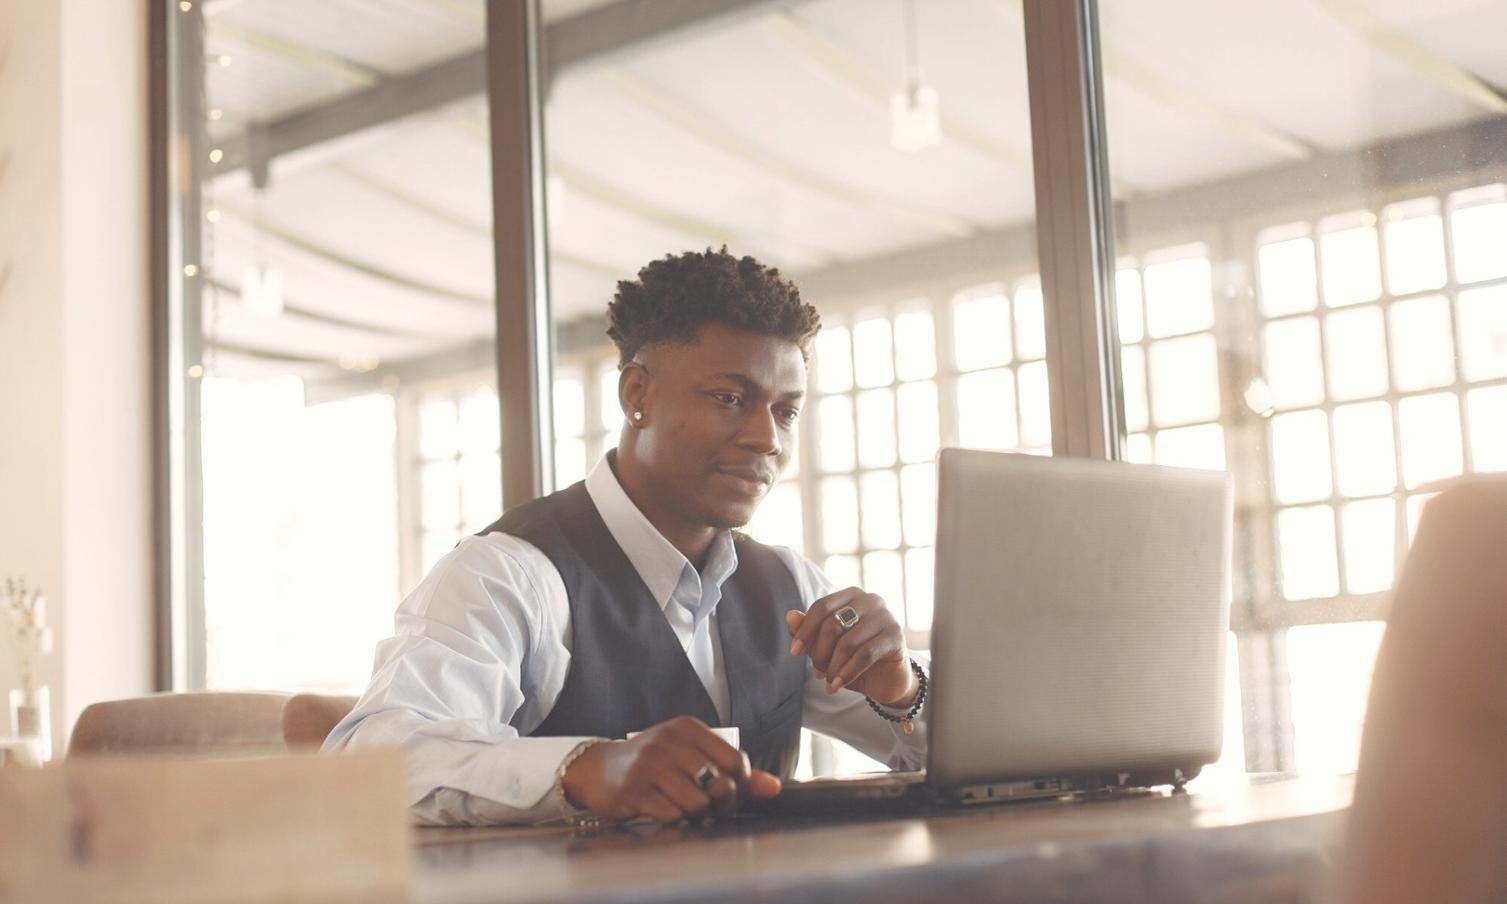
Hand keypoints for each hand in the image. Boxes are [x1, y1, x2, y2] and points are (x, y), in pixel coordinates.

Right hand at [560, 715, 781, 822]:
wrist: (599, 769)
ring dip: (698, 814)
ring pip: (697, 802)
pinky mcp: (634, 791)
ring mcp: (649, 766)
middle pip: (718, 783)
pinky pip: (672, 814)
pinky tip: (666, 810)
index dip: (740, 783)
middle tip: (712, 805)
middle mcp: (669, 742)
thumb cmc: (653, 762)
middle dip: (721, 802)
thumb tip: (773, 787)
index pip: (734, 759)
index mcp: (687, 728)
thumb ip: (732, 770)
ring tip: (687, 808)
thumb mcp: (691, 754)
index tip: (730, 790)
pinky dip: (675, 819)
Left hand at [785, 588, 916, 706]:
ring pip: (848, 642)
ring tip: (827, 681)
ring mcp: (886, 617)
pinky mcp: (895, 636)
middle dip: (820, 652)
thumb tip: (790, 615)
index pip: (821, 607)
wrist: (886, 680)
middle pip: (833, 624)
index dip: (805, 630)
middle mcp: (870, 600)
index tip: (795, 652)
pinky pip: (865, 654)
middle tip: (817, 671)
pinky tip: (837, 685)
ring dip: (833, 666)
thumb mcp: (827, 647)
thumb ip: (808, 631)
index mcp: (852, 595)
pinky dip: (847, 672)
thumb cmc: (853, 658)